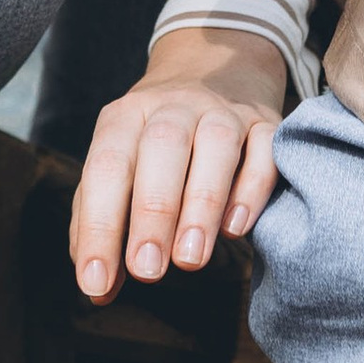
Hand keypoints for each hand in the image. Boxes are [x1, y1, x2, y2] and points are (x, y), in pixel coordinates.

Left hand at [70, 26, 288, 300]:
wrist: (214, 73)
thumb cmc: (153, 145)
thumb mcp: (120, 168)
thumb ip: (102, 224)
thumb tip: (99, 290)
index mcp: (125, 117)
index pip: (105, 167)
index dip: (99, 226)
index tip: (96, 282)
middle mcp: (174, 107)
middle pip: (161, 148)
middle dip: (153, 213)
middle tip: (147, 272)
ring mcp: (224, 111)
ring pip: (216, 145)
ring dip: (202, 203)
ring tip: (190, 259)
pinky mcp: (267, 123)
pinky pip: (266, 148)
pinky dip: (252, 189)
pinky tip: (236, 229)